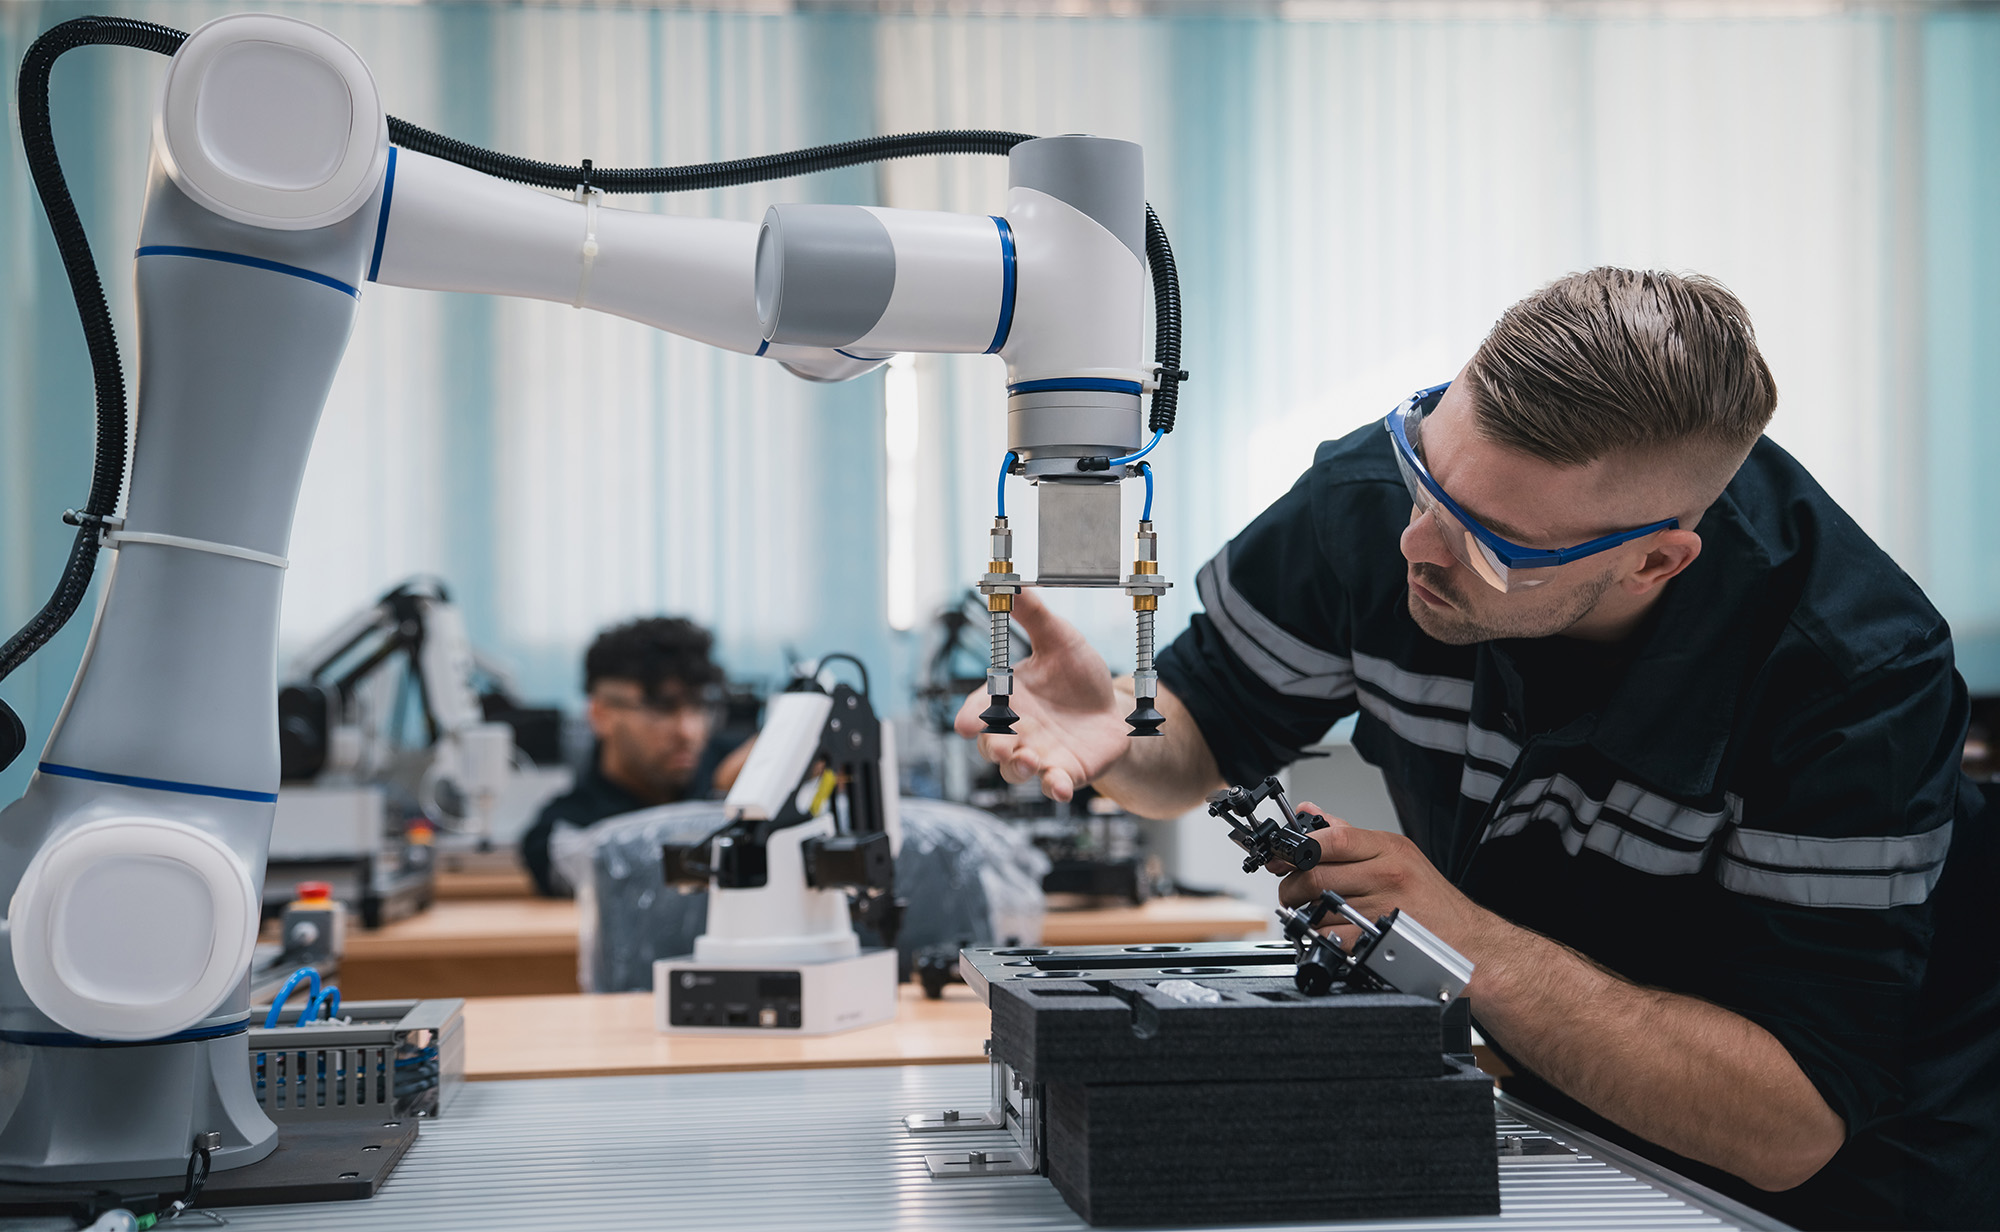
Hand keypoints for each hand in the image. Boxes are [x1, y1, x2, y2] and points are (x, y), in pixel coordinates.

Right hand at [953, 590, 1133, 801]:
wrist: (1112, 708)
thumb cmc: (1076, 676)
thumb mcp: (1059, 639)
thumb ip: (1034, 616)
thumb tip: (1013, 583)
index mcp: (1008, 699)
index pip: (979, 709)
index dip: (969, 717)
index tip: (964, 723)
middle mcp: (1018, 732)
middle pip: (991, 746)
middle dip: (992, 747)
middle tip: (1001, 744)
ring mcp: (1039, 756)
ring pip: (1016, 771)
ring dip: (1018, 768)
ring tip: (1030, 760)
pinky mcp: (1065, 774)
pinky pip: (1052, 786)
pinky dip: (1052, 788)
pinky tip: (1057, 785)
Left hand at [1276, 803, 1501, 960]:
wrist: (1472, 946)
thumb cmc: (1434, 904)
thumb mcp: (1398, 857)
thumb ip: (1350, 835)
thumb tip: (1310, 812)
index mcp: (1389, 849)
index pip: (1333, 836)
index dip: (1298, 847)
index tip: (1283, 858)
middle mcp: (1387, 874)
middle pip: (1316, 873)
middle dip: (1291, 887)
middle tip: (1291, 894)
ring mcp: (1383, 907)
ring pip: (1317, 907)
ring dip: (1303, 916)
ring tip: (1310, 916)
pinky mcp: (1379, 939)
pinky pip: (1331, 936)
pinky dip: (1320, 938)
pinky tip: (1328, 936)